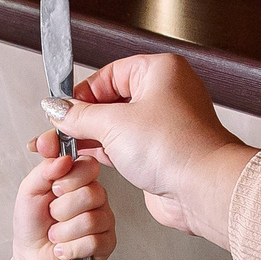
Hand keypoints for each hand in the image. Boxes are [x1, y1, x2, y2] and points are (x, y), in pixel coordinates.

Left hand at [11, 146, 116, 259]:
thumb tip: (64, 159)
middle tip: (52, 216)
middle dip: (61, 210)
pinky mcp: (107, 244)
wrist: (31, 257)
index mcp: (80, 180)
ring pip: (90, 220)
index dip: (70, 179)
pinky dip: (70, 249)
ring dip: (63, 232)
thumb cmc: (32, 223)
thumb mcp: (29, 191)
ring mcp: (104, 220)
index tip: (54, 189)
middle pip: (91, 194)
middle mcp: (96, 198)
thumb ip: (44, 171)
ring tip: (55, 235)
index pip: (90, 166)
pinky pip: (94, 242)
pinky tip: (63, 249)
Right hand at [33, 54, 251, 244]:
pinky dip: (105, 150)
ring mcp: (163, 124)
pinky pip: (125, 145)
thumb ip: (80, 116)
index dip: (82, 93)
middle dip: (83, 117)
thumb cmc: (175, 147)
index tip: (61, 109)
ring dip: (91, 136)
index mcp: (160, 71)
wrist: (203, 188)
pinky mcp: (160, 152)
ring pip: (116, 124)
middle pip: (111, 99)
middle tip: (60, 131)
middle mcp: (165, 93)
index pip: (109, 74)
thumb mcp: (114, 124)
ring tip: (66, 146)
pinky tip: (85, 157)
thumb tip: (57, 108)